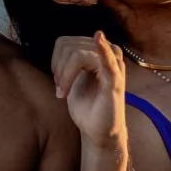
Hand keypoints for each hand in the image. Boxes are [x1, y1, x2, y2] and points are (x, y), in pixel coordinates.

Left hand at [52, 33, 127, 150]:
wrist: (98, 131)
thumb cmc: (87, 106)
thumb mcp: (74, 80)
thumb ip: (70, 63)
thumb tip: (58, 51)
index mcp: (97, 53)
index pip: (66, 42)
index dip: (55, 60)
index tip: (56, 79)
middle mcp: (108, 54)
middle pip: (70, 47)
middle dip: (58, 69)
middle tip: (60, 88)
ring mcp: (113, 66)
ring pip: (78, 54)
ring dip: (65, 74)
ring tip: (63, 91)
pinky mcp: (115, 80)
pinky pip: (107, 60)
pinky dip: (102, 48)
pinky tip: (98, 38)